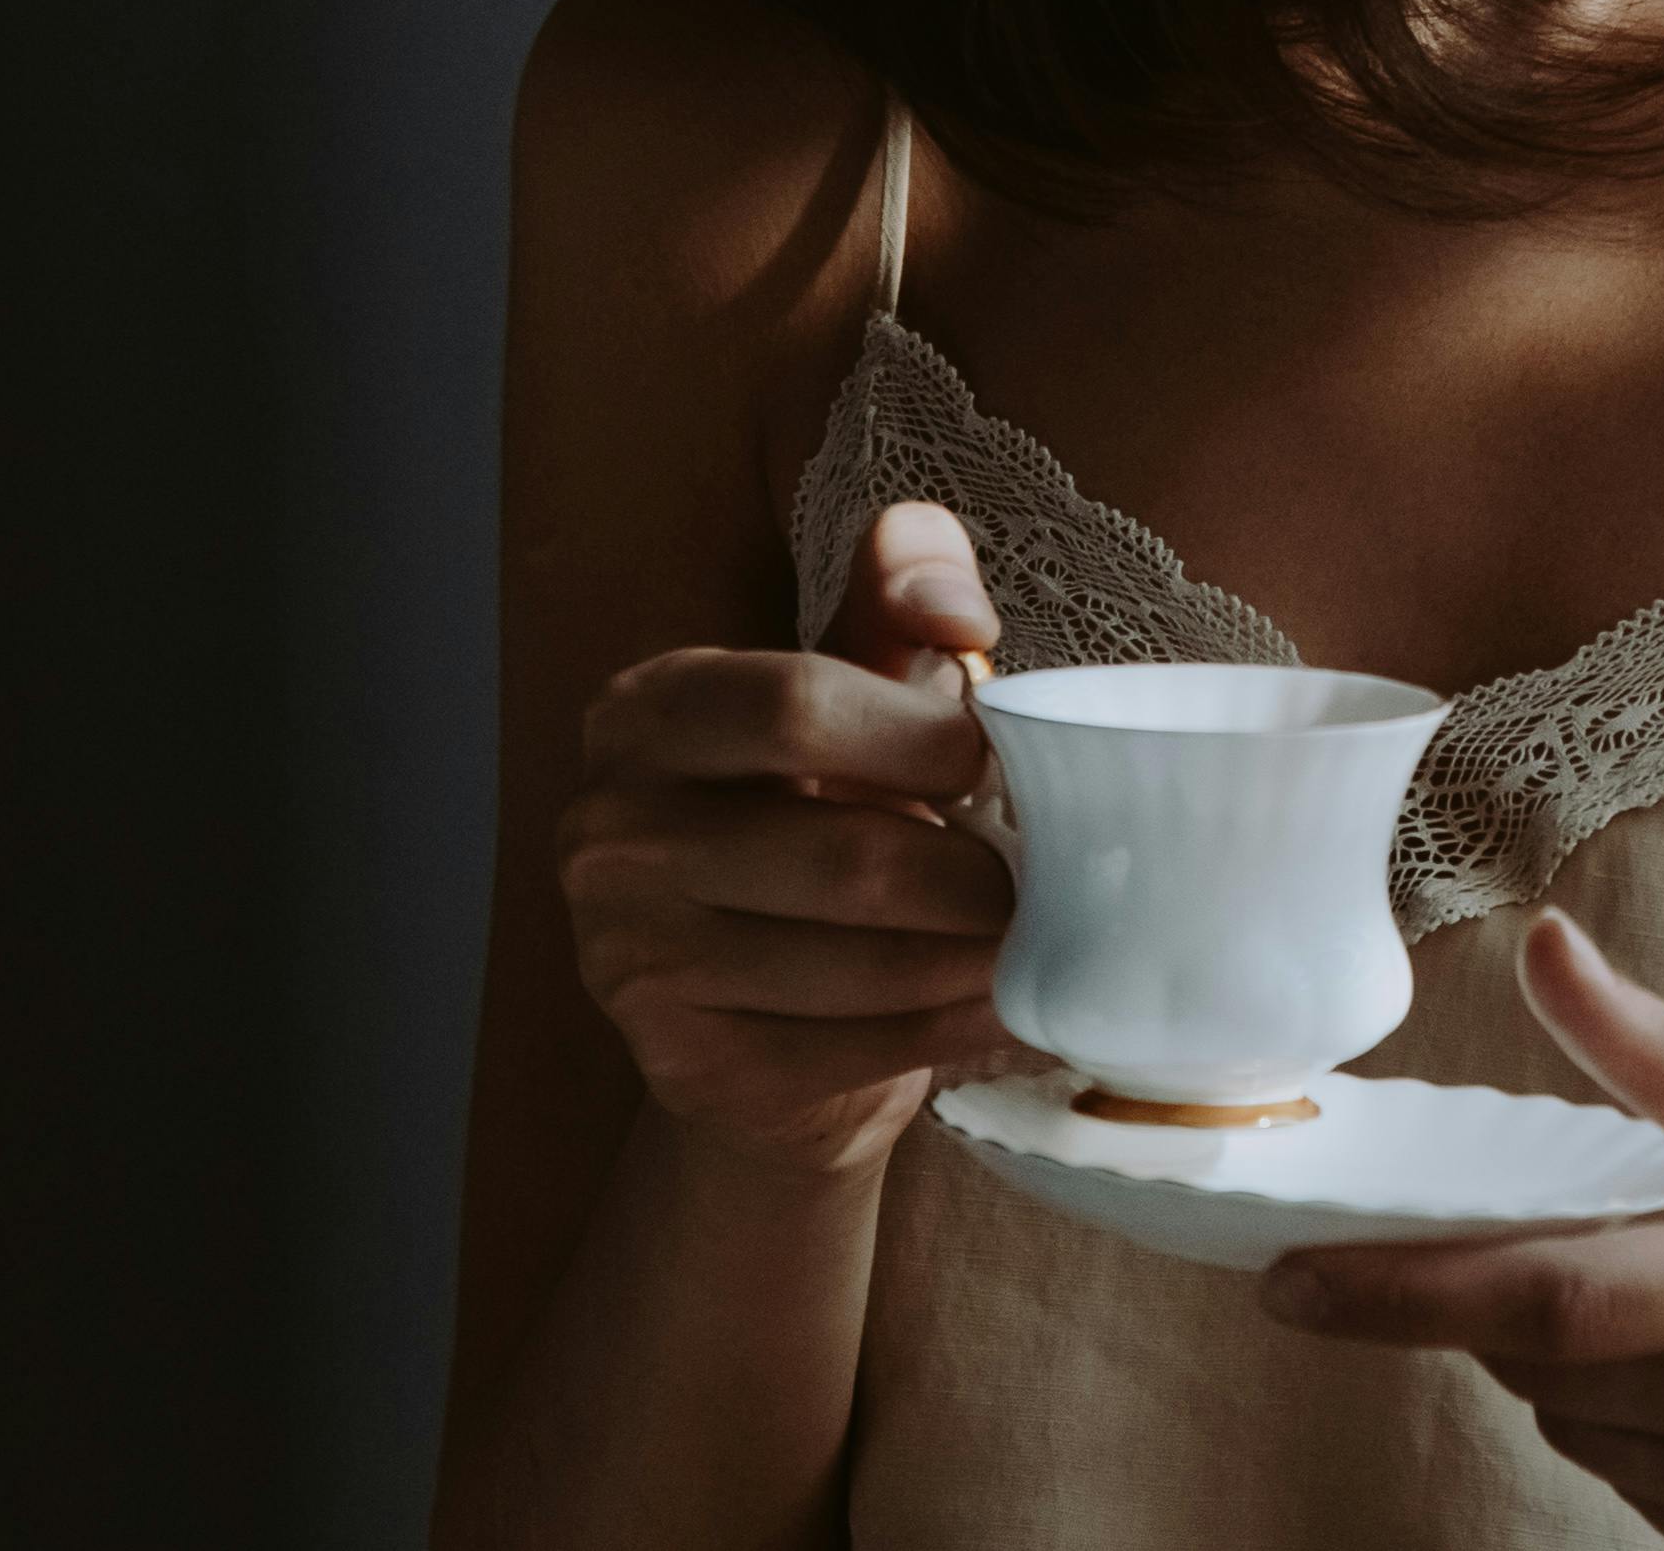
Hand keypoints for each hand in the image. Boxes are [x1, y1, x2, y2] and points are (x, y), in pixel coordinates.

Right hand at [558, 500, 1017, 1179]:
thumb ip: (897, 602)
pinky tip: (1011, 1010)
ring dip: (981, 961)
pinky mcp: (681, 1063)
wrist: (753, 996)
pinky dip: (956, 1032)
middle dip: (977, 874)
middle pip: (846, 854)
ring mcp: (630, 957)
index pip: (797, 704)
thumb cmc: (821, 807)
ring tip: (1045, 942)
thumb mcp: (849, 684)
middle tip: (1053, 878)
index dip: (927, 736)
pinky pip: (855, 1052)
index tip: (1006, 762)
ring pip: (861, 963)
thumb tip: (952, 599)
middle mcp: (610, 831)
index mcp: (647, 712)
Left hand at [1259, 915, 1663, 1550]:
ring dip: (1591, 1377)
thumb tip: (1543, 952)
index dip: (1398, 1296)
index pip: (1545, 1299)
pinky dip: (1655, 1443)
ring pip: (1594, 1444)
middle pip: (1550, 1374)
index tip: (1284, 1283)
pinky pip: (1656, 1508)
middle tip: (1585, 1238)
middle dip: (1522, 1307)